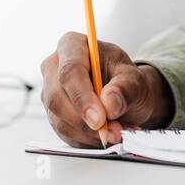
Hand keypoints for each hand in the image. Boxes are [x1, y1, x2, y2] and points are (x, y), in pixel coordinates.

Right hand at [40, 32, 174, 147]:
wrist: (124, 96)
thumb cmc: (125, 80)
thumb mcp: (135, 79)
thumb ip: (125, 88)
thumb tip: (110, 102)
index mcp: (71, 46)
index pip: (69, 72)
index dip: (82, 97)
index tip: (100, 118)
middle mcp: (54, 67)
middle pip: (57, 98)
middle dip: (85, 121)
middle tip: (113, 131)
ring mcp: (50, 92)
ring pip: (59, 119)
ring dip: (89, 133)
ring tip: (116, 133)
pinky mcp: (53, 115)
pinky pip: (64, 132)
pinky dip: (86, 139)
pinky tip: (105, 135)